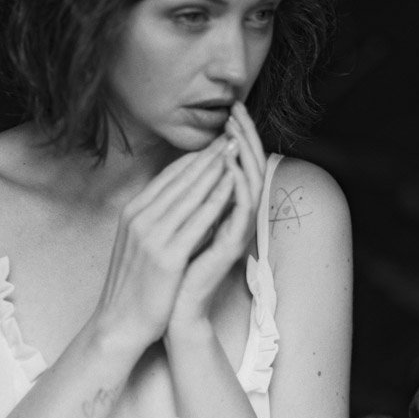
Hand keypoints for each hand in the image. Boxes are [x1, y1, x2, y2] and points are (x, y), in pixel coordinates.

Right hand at [92, 129, 241, 352]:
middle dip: (208, 156)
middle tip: (231, 137)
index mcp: (133, 213)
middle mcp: (140, 218)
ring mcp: (153, 236)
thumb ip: (153, 220)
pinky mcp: (167, 256)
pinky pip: (198, 220)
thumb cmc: (132, 287)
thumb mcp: (136, 244)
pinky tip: (233, 185)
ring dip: (216, 169)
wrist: (119, 323)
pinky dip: (216, 198)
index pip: (167, 177)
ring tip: (236, 151)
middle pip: (180, 179)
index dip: (193, 159)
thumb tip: (175, 201)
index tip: (214, 144)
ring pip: (191, 194)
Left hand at [166, 101, 265, 342]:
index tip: (228, 111)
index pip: (235, 166)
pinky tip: (231, 166)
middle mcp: (235, 220)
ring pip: (251, 185)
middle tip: (238, 109)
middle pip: (249, 168)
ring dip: (245, 155)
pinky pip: (241, 211)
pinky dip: (238, 187)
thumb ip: (190, 199)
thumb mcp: (177, 223)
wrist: (167, 308)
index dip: (234, 138)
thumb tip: (188, 169)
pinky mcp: (232, 248)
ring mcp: (237, 233)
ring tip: (237, 129)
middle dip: (244, 137)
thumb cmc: (169, 269)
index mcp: (223, 212)